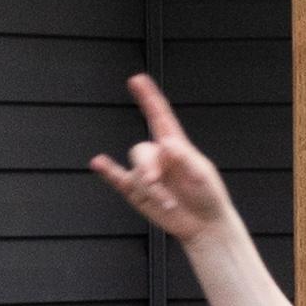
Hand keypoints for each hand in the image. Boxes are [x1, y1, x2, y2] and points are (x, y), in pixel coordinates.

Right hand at [90, 75, 237, 246]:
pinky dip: (107, 171)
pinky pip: (118, 178)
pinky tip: (97, 162)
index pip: (159, 116)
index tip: (137, 79)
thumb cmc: (208, 196)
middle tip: (154, 182)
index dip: (148, 97)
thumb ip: (184, 159)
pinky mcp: (137, 193)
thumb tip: (166, 143)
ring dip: (150, 190)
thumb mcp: (202, 176)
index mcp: (176, 146)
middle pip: (140, 151)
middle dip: (146, 167)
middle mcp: (158, 156)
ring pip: (136, 173)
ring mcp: (146, 175)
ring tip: (169, 205)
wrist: (204, 226)